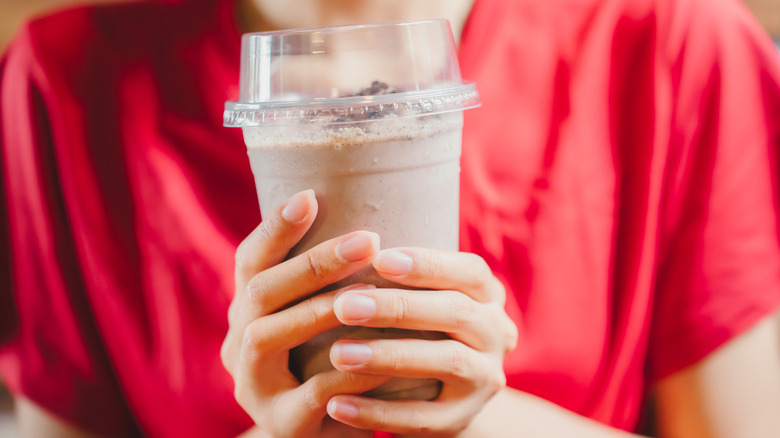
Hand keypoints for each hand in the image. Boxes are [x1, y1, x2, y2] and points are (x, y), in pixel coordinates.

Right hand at [221, 190, 388, 437]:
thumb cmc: (334, 364)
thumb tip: (376, 222)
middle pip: (261, 292)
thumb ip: (331, 283)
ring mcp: (252, 386)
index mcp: (249, 312)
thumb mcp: (325, 321)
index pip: (250, 262)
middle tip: (366, 239)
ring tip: (370, 291)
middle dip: (312, 262)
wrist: (332, 434)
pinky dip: (349, 371)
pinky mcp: (280, 424)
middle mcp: (238, 344)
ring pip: (269, 336)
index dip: (274, 228)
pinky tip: (385, 356)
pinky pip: (312, 394)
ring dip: (320, 308)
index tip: (309, 196)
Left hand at [325, 248, 518, 435]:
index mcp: (488, 296)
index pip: (470, 272)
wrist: (439, 396)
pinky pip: (422, 418)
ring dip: (388, 356)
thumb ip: (399, 276)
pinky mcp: (462, 419)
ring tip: (337, 354)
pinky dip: (378, 412)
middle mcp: (497, 334)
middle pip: (457, 313)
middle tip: (344, 305)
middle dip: (398, 307)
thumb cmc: (416, 328)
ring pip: (446, 362)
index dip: (428, 264)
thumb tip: (343, 238)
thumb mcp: (422, 298)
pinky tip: (337, 405)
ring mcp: (484, 379)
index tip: (379, 258)